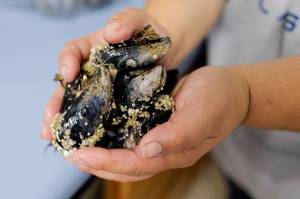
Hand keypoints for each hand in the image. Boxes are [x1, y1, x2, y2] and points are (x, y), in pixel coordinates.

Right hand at [41, 8, 172, 139]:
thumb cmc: (146, 32)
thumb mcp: (136, 20)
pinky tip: (86, 142)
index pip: (72, 52)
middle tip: (48, 124)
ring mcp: (102, 88)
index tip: (69, 74)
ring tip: (56, 139)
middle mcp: (92, 70)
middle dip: (55, 105)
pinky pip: (99, 115)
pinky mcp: (115, 102)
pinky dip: (90, 128)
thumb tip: (111, 33)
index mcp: (92, 48)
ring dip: (66, 122)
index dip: (67, 63)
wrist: (164, 50)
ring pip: (79, 105)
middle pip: (68, 87)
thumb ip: (125, 22)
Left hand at [65, 67, 248, 181]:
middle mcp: (163, 150)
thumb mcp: (203, 113)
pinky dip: (110, 136)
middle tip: (70, 153)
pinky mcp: (155, 124)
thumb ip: (178, 136)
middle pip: (125, 166)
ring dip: (100, 153)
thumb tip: (146, 151)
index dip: (107, 162)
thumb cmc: (220, 99)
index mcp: (174, 152)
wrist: (230, 89)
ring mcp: (159, 138)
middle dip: (96, 163)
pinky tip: (97, 128)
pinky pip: (129, 136)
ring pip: (124, 154)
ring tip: (76, 145)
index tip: (80, 155)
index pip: (135, 165)